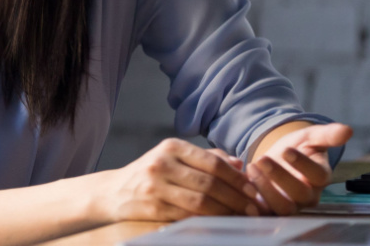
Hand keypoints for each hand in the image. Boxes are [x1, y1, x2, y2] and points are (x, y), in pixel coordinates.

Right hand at [96, 138, 261, 222]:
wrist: (114, 191)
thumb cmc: (152, 173)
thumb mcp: (174, 157)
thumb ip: (206, 158)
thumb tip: (240, 164)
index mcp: (172, 146)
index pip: (213, 162)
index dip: (237, 178)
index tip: (253, 189)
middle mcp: (163, 163)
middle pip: (209, 183)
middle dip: (237, 197)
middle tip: (254, 208)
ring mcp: (156, 186)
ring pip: (201, 201)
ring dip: (226, 211)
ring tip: (242, 217)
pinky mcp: (153, 207)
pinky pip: (187, 216)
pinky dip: (208, 221)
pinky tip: (220, 223)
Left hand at [247, 123, 352, 214]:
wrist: (275, 159)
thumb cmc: (296, 148)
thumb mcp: (309, 137)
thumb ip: (327, 134)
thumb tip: (348, 130)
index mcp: (320, 177)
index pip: (318, 176)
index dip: (303, 164)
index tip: (287, 150)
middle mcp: (308, 196)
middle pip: (300, 194)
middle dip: (280, 177)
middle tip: (263, 159)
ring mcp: (290, 205)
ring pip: (283, 207)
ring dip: (266, 189)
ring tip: (252, 167)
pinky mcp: (271, 210)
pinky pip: (264, 213)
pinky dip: (253, 202)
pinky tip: (243, 183)